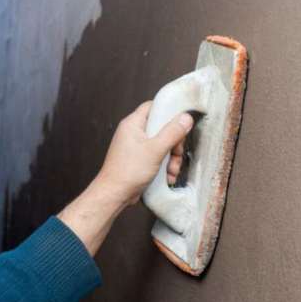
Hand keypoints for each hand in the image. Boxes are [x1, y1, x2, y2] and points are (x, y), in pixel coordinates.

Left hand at [58, 101, 192, 255]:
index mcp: (133, 124)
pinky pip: (158, 157)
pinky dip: (165, 166)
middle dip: (174, 144)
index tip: (181, 121)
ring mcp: (137, 147)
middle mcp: (134, 133)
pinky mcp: (140, 160)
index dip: (168, 111)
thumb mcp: (155, 149)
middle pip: (162, 129)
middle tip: (175, 154)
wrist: (114, 194)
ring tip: (171, 171)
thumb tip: (186, 118)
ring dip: (171, 159)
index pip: (153, 107)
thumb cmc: (128, 171)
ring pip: (163, 145)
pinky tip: (167, 177)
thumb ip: (172, 132)